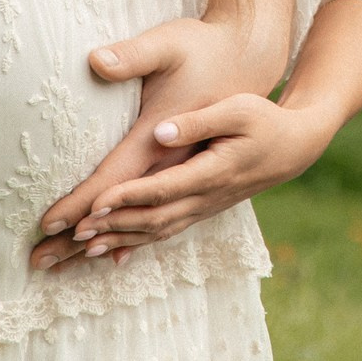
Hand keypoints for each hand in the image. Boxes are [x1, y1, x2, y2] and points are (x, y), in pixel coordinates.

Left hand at [39, 95, 335, 266]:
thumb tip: (161, 131)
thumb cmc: (263, 119)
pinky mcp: (200, 209)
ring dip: (117, 241)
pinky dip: (134, 244)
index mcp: (213, 170)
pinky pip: (163, 232)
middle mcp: (206, 197)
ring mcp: (203, 207)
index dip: (128, 198)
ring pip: (155, 232)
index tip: (94, 204)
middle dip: (109, 228)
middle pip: (152, 219)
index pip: (163, 188)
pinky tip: (108, 252)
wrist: (293, 146)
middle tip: (68, 235)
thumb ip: (199, 120)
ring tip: (78, 248)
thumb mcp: (238, 108)